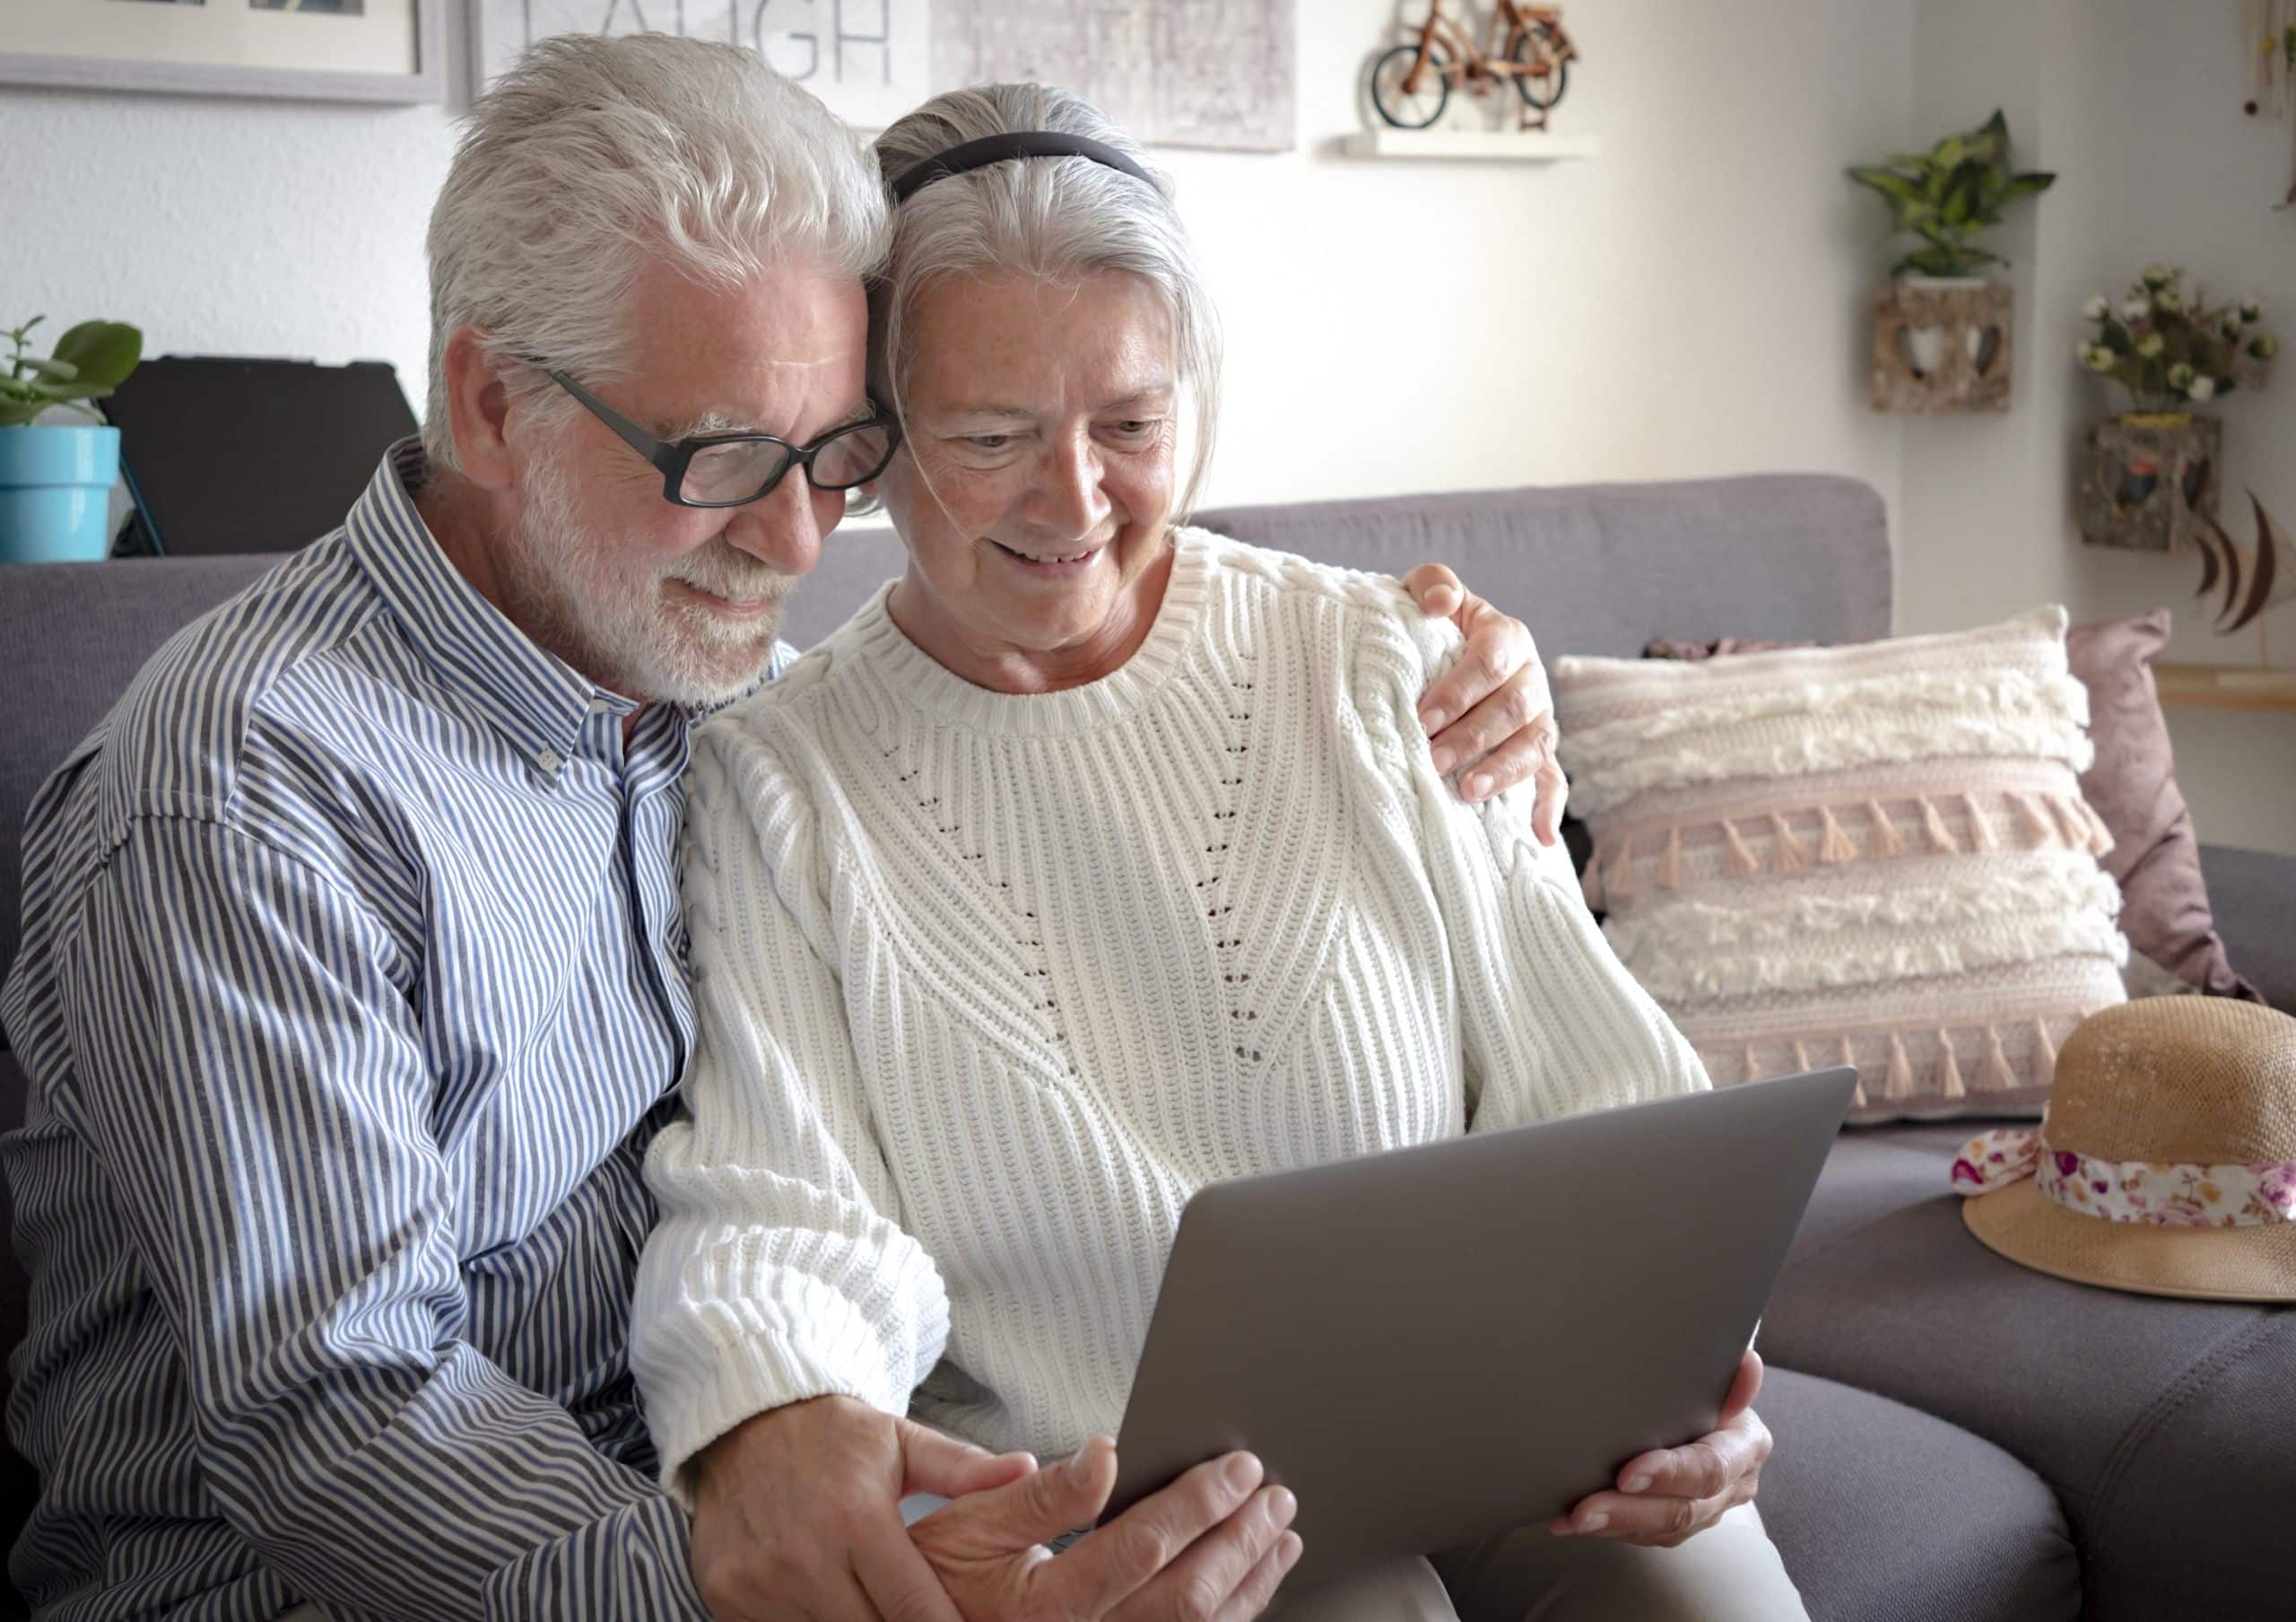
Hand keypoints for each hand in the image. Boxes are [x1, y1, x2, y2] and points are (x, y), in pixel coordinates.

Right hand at [689, 1394, 1035, 1621]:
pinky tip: (831, 1606)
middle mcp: (805, 1556)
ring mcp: (760, 1581)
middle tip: (926, 1618)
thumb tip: (1028, 1468)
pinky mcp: (725, 1594)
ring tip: (876, 1607)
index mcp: (857, 1518)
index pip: (916, 1610)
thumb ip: (963, 1468)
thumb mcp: (901, 1441)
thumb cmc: (833, 1434)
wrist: (743, 1420)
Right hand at [908, 1435, 1302, 1620]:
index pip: (1143, 1547)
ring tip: (1279, 1536)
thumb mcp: (969, 1521)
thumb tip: (1106, 1454)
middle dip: (1239, 1541)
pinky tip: (1247, 1587)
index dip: (1198, 1504)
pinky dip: (1226, 1617)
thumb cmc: (935, 1574)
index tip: (1238, 1468)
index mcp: (1042, 1608)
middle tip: (1275, 1495)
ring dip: (1248, 1582)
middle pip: (1186, 1598)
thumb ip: (1043, 1494)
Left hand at [1398, 564, 1564, 836]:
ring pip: (1535, 745)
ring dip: (1504, 771)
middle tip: (1435, 759)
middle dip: (1475, 735)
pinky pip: (1553, 780)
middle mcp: (1530, 677)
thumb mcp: (1428, 593)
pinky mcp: (1537, 752)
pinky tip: (1540, 837)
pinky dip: (1549, 808)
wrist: (1441, 652)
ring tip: (1469, 793)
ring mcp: (1539, 718)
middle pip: (1515, 707)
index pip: (1492, 661)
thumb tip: (1439, 604)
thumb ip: (1433, 583)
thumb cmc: (1431, 626)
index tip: (1423, 717)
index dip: (1460, 689)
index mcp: (1506, 636)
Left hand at [1549, 1349, 1772, 1549]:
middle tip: (1585, 1510)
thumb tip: (1747, 1362)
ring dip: (1613, 1525)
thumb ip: (1728, 1378)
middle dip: (1629, 1511)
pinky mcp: (1680, 1525)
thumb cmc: (1709, 1390)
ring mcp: (1707, 1511)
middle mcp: (1732, 1486)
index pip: (1709, 1467)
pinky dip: (1608, 1528)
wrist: (1715, 1419)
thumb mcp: (1719, 1379)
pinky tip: (1570, 1522)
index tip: (1626, 1475)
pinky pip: (1644, 1536)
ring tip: (1571, 1520)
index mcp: (1745, 1446)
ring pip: (1661, 1530)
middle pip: (1683, 1510)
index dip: (1670, 1474)